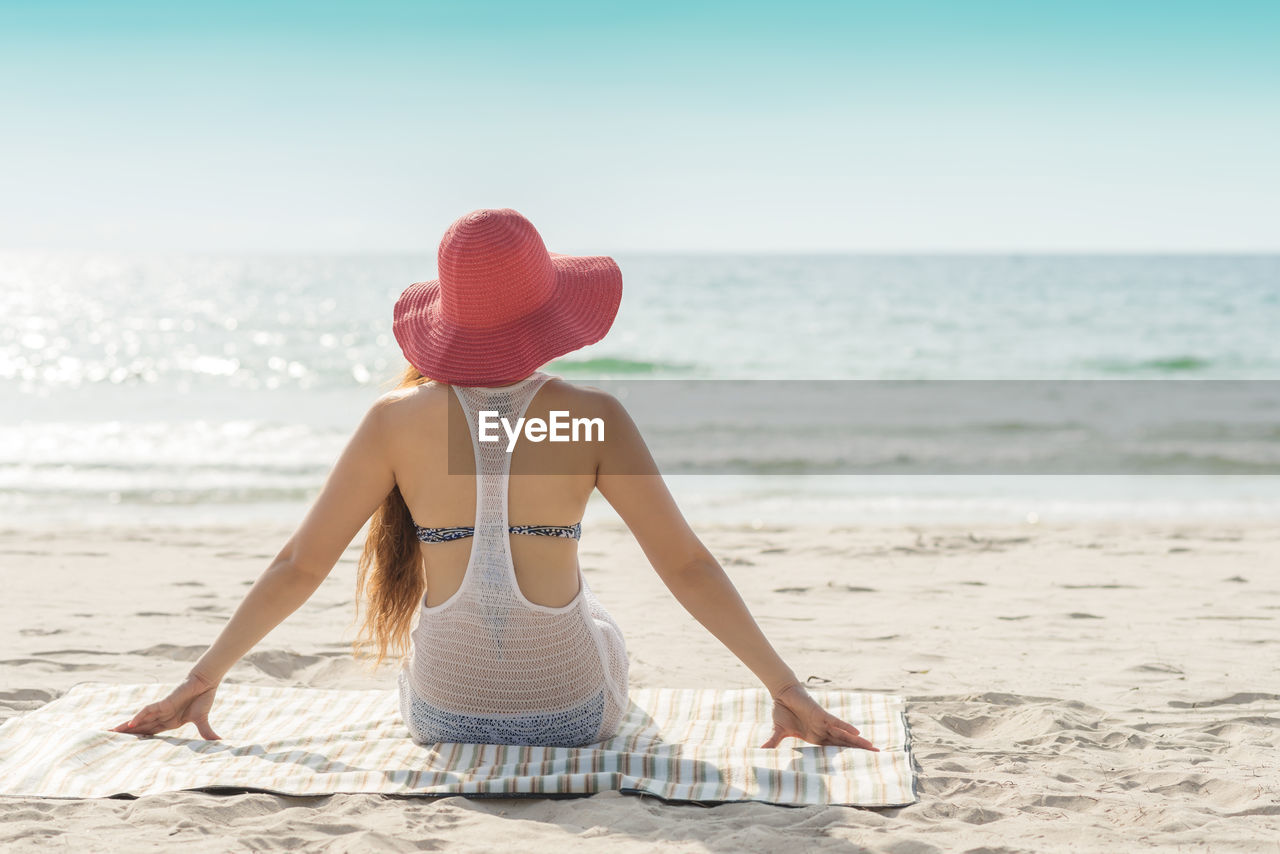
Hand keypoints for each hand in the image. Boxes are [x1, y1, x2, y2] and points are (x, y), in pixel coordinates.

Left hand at [110, 673, 221, 739]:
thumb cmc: (204, 698)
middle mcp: (163, 717)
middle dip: (125, 734)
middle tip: (108, 740)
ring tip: (110, 733)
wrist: (207, 682)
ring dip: (125, 727)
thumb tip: (219, 742)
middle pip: (140, 728)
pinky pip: (149, 710)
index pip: (150, 733)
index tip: (125, 747)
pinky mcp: (164, 702)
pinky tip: (130, 724)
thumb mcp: (202, 720)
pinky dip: (140, 716)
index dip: (138, 739)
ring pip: (140, 720)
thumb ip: (206, 733)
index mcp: (170, 722)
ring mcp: (162, 710)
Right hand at [761, 683, 879, 750]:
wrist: (781, 693)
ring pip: (844, 734)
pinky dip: (845, 727)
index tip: (860, 764)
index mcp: (815, 738)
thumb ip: (774, 743)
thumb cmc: (782, 711)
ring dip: (858, 741)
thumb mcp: (779, 732)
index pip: (835, 749)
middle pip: (845, 743)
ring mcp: (823, 723)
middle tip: (878, 756)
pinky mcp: (821, 714)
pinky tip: (857, 733)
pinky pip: (835, 722)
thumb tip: (762, 752)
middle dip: (860, 750)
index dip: (847, 756)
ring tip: (872, 748)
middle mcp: (823, 731)